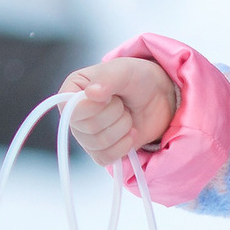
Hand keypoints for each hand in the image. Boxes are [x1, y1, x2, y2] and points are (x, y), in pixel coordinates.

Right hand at [62, 52, 180, 165]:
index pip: (70, 108)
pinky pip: (105, 158)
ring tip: (127, 115)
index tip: (110, 96)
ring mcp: (86, 135)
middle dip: (115, 114)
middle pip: (88, 127)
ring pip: (98, 144)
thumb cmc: (137, 78)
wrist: (159, 97)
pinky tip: (131, 132)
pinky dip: (124, 146)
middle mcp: (75, 114)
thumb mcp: (124, 71)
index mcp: (73, 89)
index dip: (93, 106)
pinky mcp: (100, 151)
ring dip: (122, 128)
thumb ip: (107, 79)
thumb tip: (91, 93)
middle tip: (123, 103)